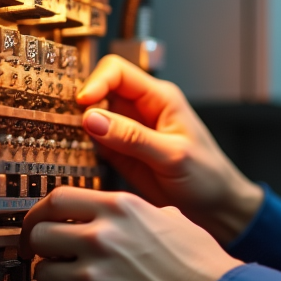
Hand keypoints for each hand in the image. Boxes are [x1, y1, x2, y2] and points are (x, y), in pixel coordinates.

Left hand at [21, 187, 242, 280]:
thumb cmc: (204, 268)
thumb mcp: (174, 220)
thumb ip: (140, 214)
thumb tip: (124, 218)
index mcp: (122, 210)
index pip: (57, 199)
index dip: (40, 213)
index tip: (39, 223)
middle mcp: (103, 239)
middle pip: (39, 235)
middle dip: (44, 248)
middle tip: (54, 257)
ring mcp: (94, 279)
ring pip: (44, 275)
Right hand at [76, 55, 262, 242]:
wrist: (216, 208)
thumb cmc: (208, 178)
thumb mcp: (173, 156)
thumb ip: (133, 138)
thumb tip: (91, 118)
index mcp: (160, 99)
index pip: (118, 72)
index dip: (95, 82)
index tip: (81, 104)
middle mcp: (142, 110)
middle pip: (99, 91)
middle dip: (81, 104)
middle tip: (65, 123)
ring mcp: (129, 131)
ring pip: (92, 116)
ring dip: (78, 125)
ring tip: (64, 138)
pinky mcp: (121, 152)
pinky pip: (94, 141)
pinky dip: (82, 145)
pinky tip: (75, 154)